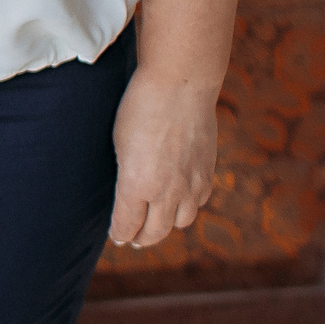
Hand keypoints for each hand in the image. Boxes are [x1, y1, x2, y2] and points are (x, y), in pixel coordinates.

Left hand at [109, 69, 219, 247]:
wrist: (180, 84)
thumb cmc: (140, 108)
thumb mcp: (119, 142)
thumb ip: (125, 173)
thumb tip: (127, 191)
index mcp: (137, 184)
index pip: (126, 224)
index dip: (120, 233)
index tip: (117, 236)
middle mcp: (166, 191)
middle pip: (154, 232)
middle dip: (140, 238)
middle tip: (133, 239)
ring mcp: (190, 184)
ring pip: (179, 222)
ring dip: (165, 225)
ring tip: (156, 223)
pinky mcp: (207, 174)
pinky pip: (197, 203)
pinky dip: (186, 206)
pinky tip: (179, 200)